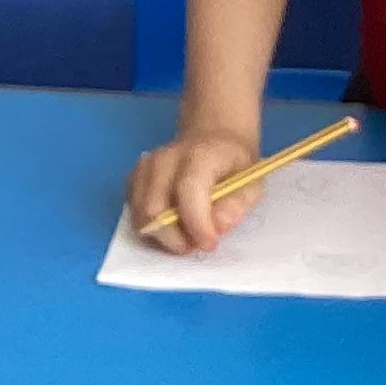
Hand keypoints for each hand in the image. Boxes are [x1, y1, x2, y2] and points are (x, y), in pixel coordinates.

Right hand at [124, 129, 259, 256]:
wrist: (213, 140)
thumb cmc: (234, 165)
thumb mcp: (251, 184)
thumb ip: (236, 205)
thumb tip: (217, 227)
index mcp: (199, 154)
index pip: (188, 190)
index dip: (196, 223)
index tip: (208, 244)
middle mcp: (165, 158)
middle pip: (154, 208)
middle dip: (174, 237)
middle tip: (196, 244)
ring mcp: (145, 167)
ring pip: (140, 215)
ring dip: (162, 236)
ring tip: (186, 235)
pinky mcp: (133, 178)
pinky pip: (134, 211)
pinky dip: (151, 227)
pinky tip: (171, 224)